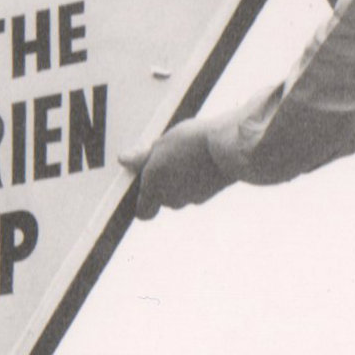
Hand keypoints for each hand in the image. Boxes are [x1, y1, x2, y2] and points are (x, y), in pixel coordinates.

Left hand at [119, 120, 245, 219]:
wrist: (230, 148)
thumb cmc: (193, 142)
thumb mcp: (162, 143)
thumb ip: (142, 157)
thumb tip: (124, 160)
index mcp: (154, 187)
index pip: (143, 212)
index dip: (142, 201)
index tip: (143, 185)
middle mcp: (171, 199)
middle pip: (162, 198)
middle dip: (163, 182)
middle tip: (166, 157)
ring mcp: (192, 198)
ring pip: (180, 192)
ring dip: (180, 178)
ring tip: (186, 153)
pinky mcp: (210, 193)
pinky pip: (196, 187)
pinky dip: (196, 177)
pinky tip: (201, 158)